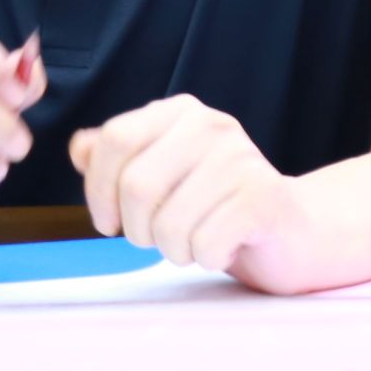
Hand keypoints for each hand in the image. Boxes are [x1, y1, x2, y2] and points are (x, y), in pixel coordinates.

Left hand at [68, 95, 318, 292]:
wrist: (291, 230)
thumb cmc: (214, 205)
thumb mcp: (161, 176)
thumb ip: (117, 159)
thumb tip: (79, 148)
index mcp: (180, 112)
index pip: (114, 139)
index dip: (98, 189)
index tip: (108, 221)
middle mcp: (211, 124)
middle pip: (136, 185)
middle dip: (136, 229)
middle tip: (156, 238)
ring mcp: (241, 158)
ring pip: (168, 224)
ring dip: (173, 250)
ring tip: (196, 241)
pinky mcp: (263, 198)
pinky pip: (204, 244)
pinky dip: (206, 258)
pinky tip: (224, 246)